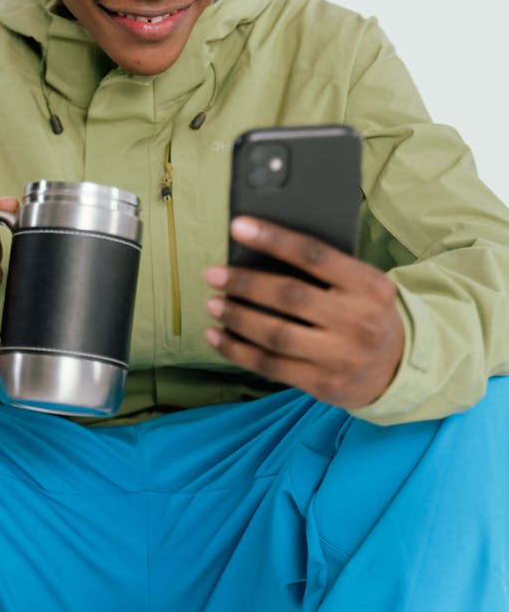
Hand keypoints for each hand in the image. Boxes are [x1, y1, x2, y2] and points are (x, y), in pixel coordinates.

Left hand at [203, 216, 404, 408]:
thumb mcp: (362, 284)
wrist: (398, 367)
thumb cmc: (366, 311)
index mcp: (369, 286)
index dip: (273, 239)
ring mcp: (342, 357)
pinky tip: (218, 337)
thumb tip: (261, 248)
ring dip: (237, 318)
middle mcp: (359, 322)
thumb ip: (325, 269)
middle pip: (290, 297)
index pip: (314, 255)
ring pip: (277, 335)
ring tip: (213, 303)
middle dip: (245, 283)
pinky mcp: (323, 384)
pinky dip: (237, 351)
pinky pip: (271, 366)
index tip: (238, 227)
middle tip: (213, 274)